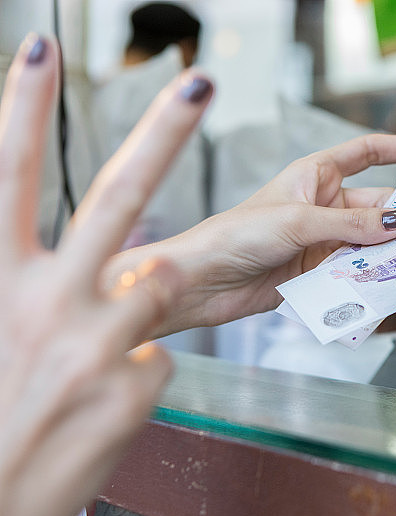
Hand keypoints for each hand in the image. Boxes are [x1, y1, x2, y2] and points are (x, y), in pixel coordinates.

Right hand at [0, 35, 211, 515]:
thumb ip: (19, 283)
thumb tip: (78, 251)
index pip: (6, 179)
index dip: (21, 110)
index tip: (42, 50)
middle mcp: (45, 303)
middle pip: (116, 199)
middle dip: (162, 133)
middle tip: (197, 80)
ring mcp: (96, 344)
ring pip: (155, 284)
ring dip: (135, 304)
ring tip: (87, 357)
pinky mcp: (135, 386)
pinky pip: (157, 356)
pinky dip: (133, 371)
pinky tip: (96, 406)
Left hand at [108, 133, 395, 335]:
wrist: (202, 284)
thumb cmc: (234, 235)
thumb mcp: (298, 222)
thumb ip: (352, 225)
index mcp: (315, 176)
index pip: (368, 153)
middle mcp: (324, 206)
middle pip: (380, 205)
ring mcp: (324, 241)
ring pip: (373, 243)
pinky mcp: (319, 273)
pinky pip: (358, 272)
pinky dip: (376, 278)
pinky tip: (393, 285)